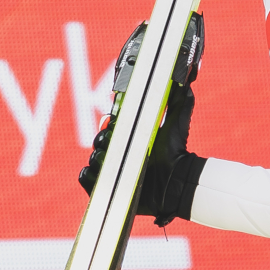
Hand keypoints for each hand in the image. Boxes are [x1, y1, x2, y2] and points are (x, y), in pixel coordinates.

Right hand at [79, 14, 206, 226]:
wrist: (177, 182)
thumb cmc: (176, 154)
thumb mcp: (178, 124)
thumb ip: (179, 102)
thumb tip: (184, 82)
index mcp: (130, 137)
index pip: (109, 126)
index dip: (109, 123)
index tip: (114, 122)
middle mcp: (118, 153)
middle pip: (98, 140)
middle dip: (103, 139)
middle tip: (115, 142)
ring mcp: (110, 170)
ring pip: (92, 157)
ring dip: (98, 156)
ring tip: (113, 159)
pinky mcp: (104, 187)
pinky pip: (85, 177)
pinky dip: (89, 174)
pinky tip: (103, 172)